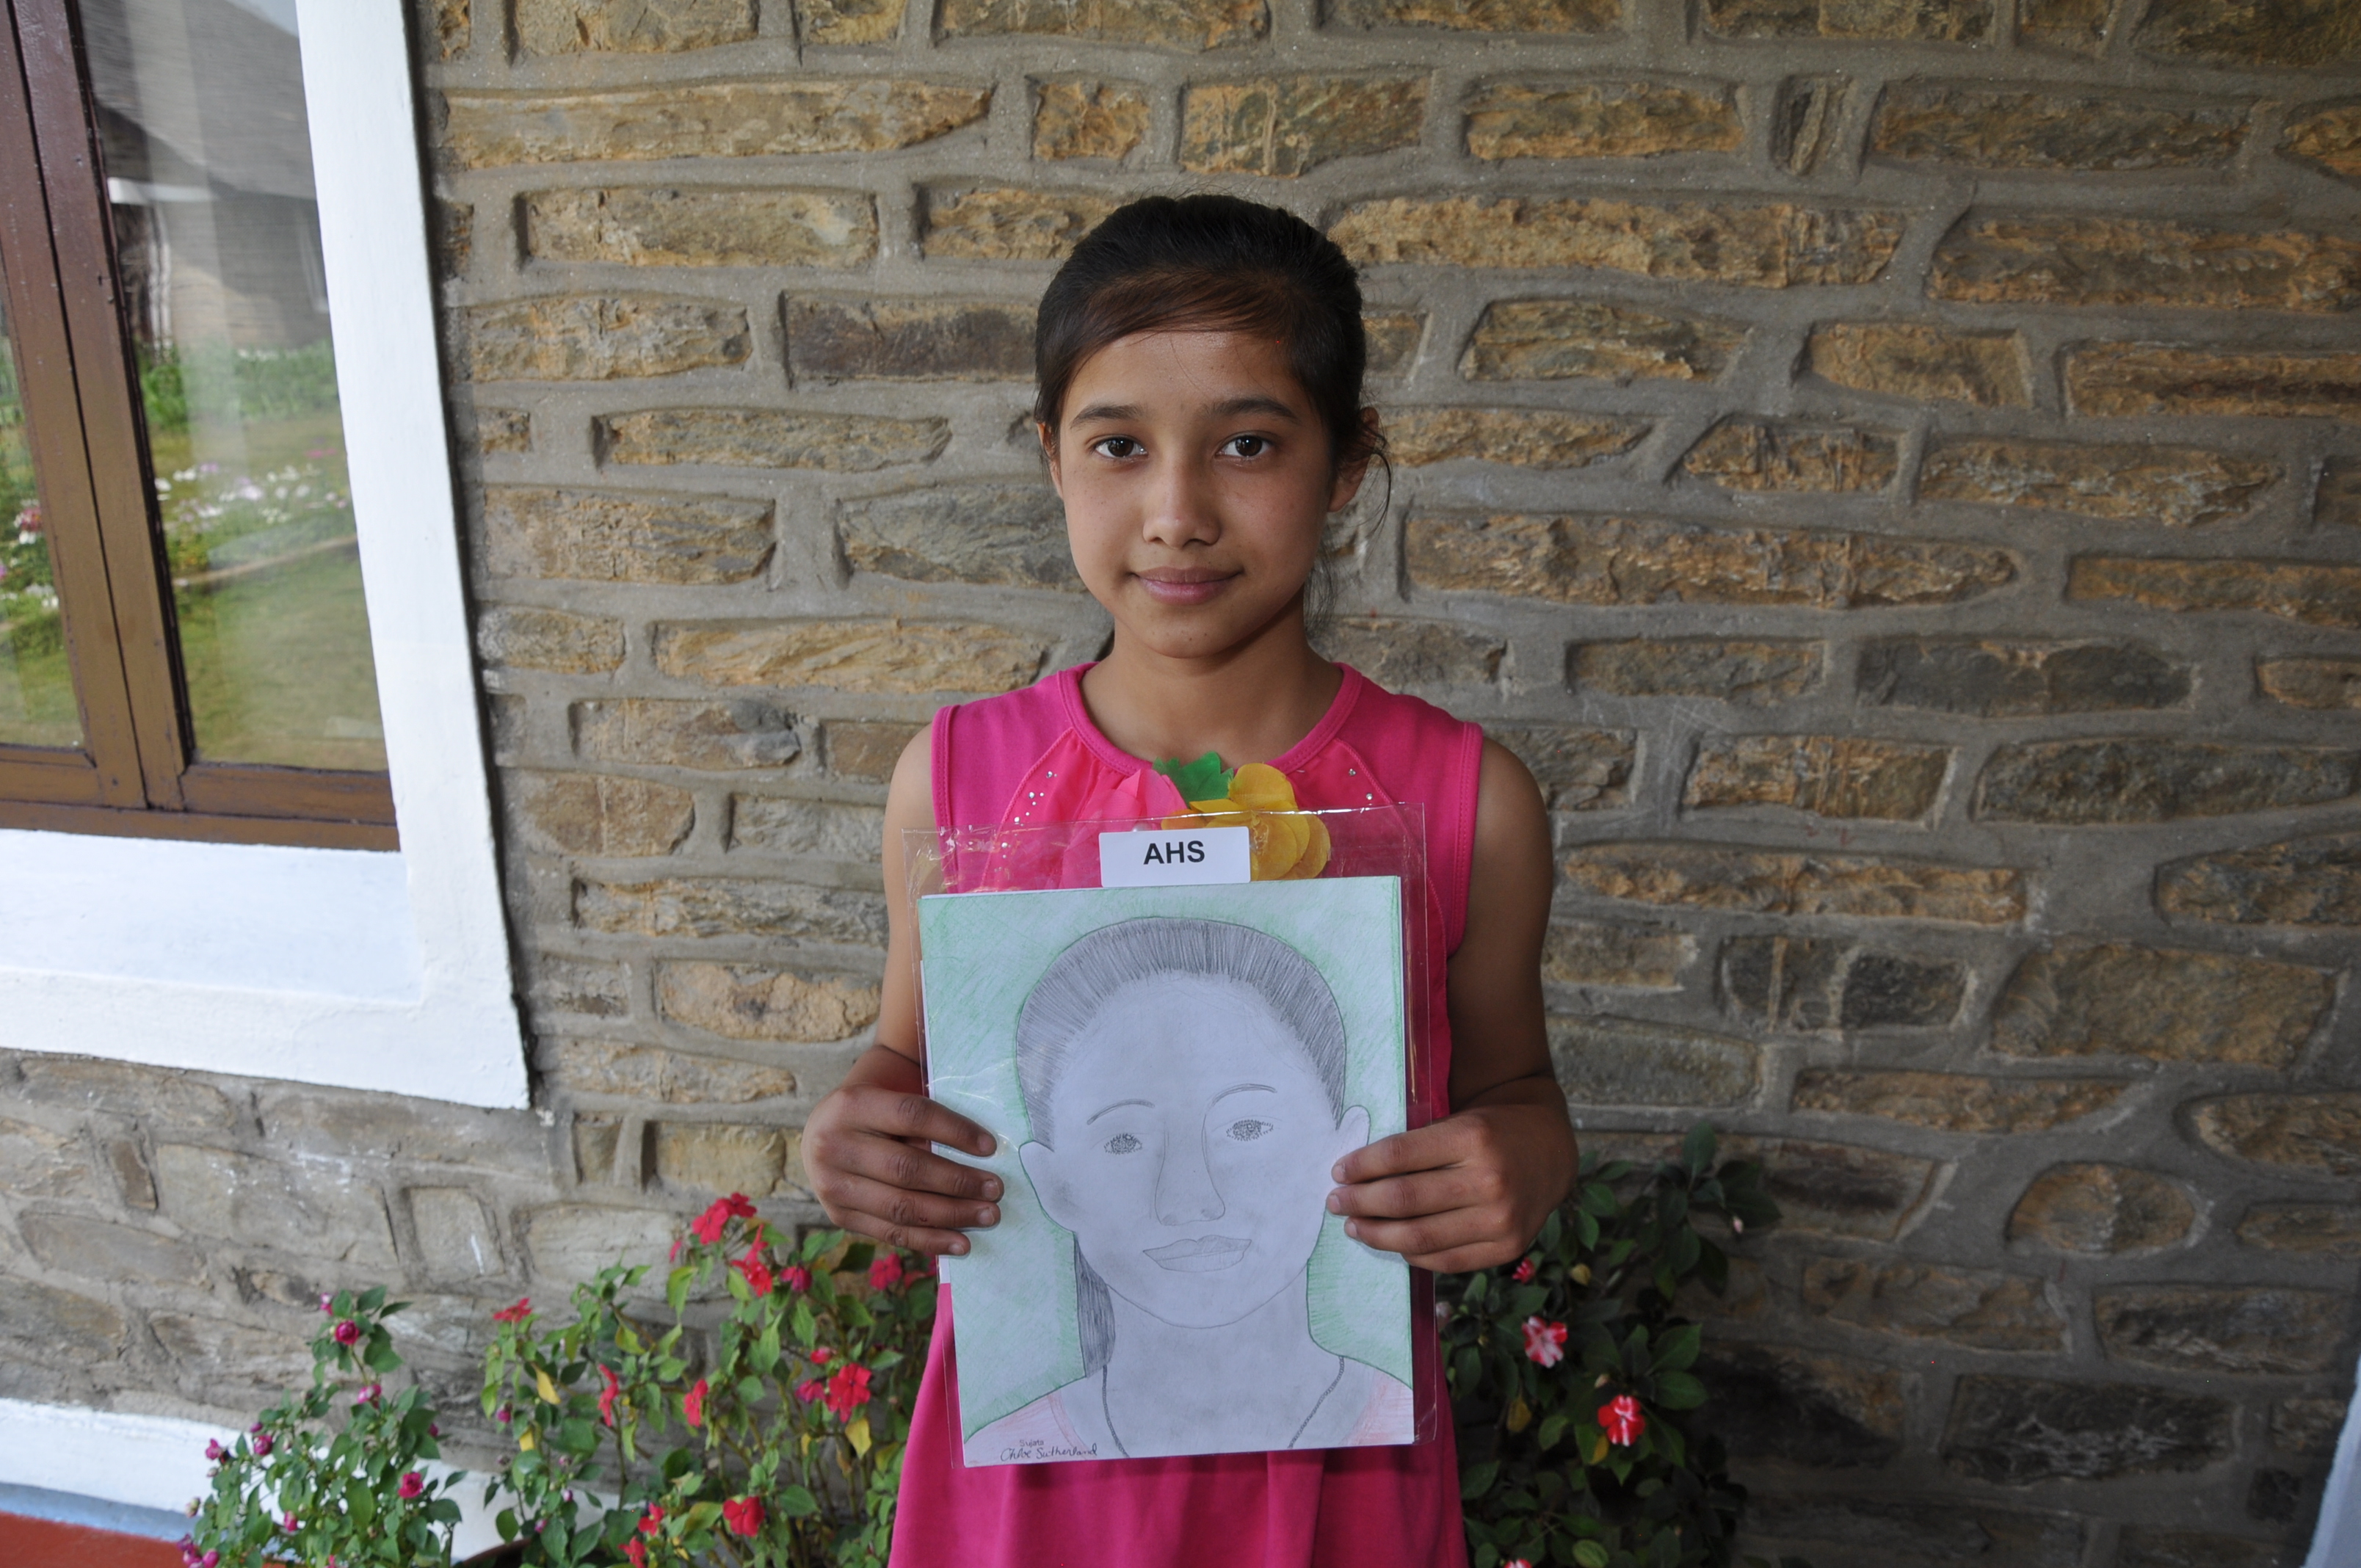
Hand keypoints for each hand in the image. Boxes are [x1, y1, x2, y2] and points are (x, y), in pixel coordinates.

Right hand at [802, 1071, 1003, 1256]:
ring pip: (900, 1206)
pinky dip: (929, 1240)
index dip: (954, 1130)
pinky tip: (960, 1243)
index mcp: (852, 1104)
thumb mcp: (891, 1094)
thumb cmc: (874, 1111)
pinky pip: (890, 1232)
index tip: (990, 1147)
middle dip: (958, 1181)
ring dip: (950, 1215)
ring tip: (987, 1215)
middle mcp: (834, 1145)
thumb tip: (981, 1148)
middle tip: (995, 1189)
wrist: (824, 1133)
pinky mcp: (838, 1216)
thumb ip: (925, 1114)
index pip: (912, 1115)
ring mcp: (832, 1186)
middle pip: (907, 1168)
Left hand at [1325, 1099, 1576, 1272]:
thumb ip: (1416, 1146)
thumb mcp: (1458, 1120)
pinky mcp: (1507, 1249)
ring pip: (1420, 1238)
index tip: (1338, 1171)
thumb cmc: (1492, 1130)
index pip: (1400, 1155)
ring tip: (1354, 1226)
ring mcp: (1501, 1221)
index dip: (1361, 1166)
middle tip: (1335, 1201)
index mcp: (1473, 1137)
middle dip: (1360, 1202)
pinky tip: (1393, 1243)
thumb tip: (1355, 1175)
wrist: (1551, 1150)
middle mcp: (1490, 1181)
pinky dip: (1412, 1254)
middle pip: (1404, 1200)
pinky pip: (1445, 1261)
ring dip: (1377, 1234)